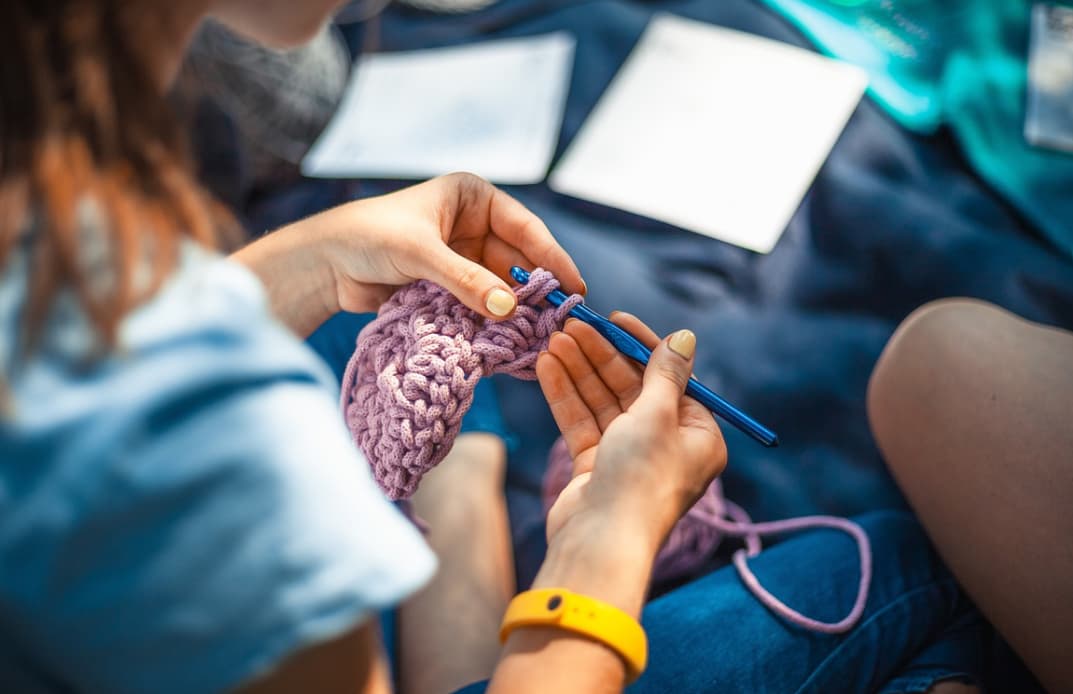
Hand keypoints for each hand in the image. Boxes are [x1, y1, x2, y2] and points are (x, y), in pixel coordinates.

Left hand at [312, 173, 583, 317]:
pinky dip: (494, 323)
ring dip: (515, 312)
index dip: (552, 258)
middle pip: (517, 262)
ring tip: (539, 338)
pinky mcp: (450, 288)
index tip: (574, 286)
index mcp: (473, 198)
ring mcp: (463, 259)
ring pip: (501, 288)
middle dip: (536, 291)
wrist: (324, 265)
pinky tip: (510, 343)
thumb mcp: (420, 253)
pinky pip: (481, 306)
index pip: (524, 229)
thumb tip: (508, 309)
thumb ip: (465, 280)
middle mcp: (473, 226)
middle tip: (560, 321)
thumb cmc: (368, 237)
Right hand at [536, 314, 726, 554]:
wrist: (601, 542)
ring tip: (554, 339)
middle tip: (573, 324)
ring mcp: (629, 457)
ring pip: (603, 403)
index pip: (670, 378)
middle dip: (601, 356)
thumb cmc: (641, 477)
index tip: (615, 318)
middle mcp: (667, 445)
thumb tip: (685, 337)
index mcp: (698, 436)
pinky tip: (547, 367)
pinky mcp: (597, 468)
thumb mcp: (658, 415)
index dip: (640, 345)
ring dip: (579, 370)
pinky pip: (583, 423)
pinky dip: (566, 396)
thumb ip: (665, 373)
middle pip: (632, 388)